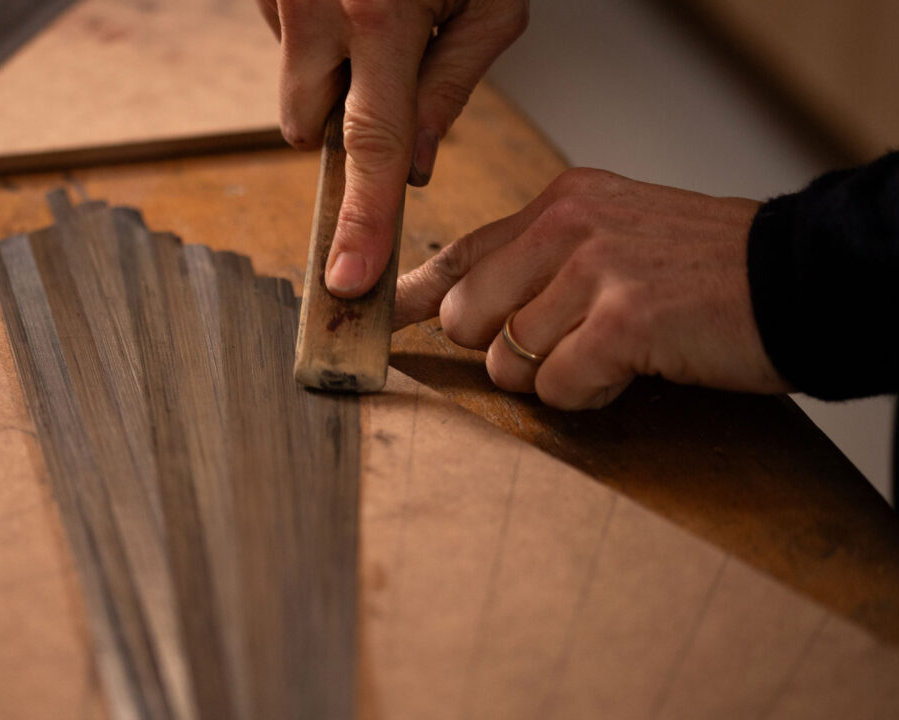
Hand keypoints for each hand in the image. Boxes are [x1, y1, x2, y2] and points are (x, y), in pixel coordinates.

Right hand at [255, 0, 528, 296]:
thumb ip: (453, 83)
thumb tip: (417, 166)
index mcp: (378, 11)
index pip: (372, 146)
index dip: (362, 219)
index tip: (348, 277)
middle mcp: (315, 6)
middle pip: (308, 130)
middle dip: (343, 124)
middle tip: (390, 71)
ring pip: (293, 85)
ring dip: (330, 72)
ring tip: (377, 12)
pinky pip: (282, 39)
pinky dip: (315, 32)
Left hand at [393, 168, 792, 408]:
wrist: (799, 278)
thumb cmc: (701, 273)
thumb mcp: (611, 239)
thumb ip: (534, 264)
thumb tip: (448, 305)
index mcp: (561, 204)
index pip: (456, 254)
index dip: (407, 297)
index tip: (369, 318)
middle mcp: (568, 227)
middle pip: (464, 317)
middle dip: (500, 351)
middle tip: (564, 345)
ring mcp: (595, 270)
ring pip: (507, 359)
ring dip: (552, 377)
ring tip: (611, 353)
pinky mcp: (624, 320)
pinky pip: (558, 388)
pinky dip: (589, 396)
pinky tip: (632, 370)